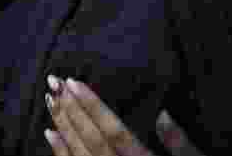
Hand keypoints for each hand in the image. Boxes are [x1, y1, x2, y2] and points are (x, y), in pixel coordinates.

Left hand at [45, 76, 204, 155]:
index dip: (93, 106)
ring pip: (79, 155)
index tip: (74, 82)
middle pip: (92, 140)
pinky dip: (60, 152)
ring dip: (63, 126)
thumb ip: (180, 145)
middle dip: (72, 110)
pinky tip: (50, 133)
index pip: (115, 132)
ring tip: (50, 100)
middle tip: (55, 82)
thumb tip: (163, 114)